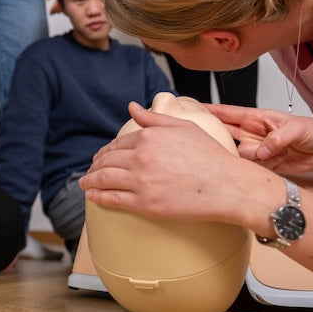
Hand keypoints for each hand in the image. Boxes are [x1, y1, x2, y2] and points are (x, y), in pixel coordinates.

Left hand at [80, 102, 249, 223]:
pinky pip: (112, 199)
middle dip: (95, 165)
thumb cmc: (211, 156)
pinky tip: (92, 196)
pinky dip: (98, 196)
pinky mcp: (144, 204)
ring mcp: (141, 181)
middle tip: (91, 170)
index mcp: (150, 136)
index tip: (102, 156)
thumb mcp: (183, 127)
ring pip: (104, 179)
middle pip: (107, 160)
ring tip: (85, 183)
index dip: (107, 151)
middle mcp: (142, 156)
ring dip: (90, 180)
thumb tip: (132, 107)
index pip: (119, 143)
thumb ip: (154, 118)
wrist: (227, 185)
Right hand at [204, 103, 312, 174]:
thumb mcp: (299, 129)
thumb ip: (279, 137)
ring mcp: (255, 150)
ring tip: (279, 154)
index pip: (229, 113)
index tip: (194, 109)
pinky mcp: (261, 166)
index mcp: (257, 118)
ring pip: (239, 156)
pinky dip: (262, 169)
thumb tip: (262, 149)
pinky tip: (280, 162)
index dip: (211, 110)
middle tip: (214, 142)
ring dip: (256, 158)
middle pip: (226, 134)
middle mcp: (252, 134)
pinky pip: (251, 169)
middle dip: (219, 137)